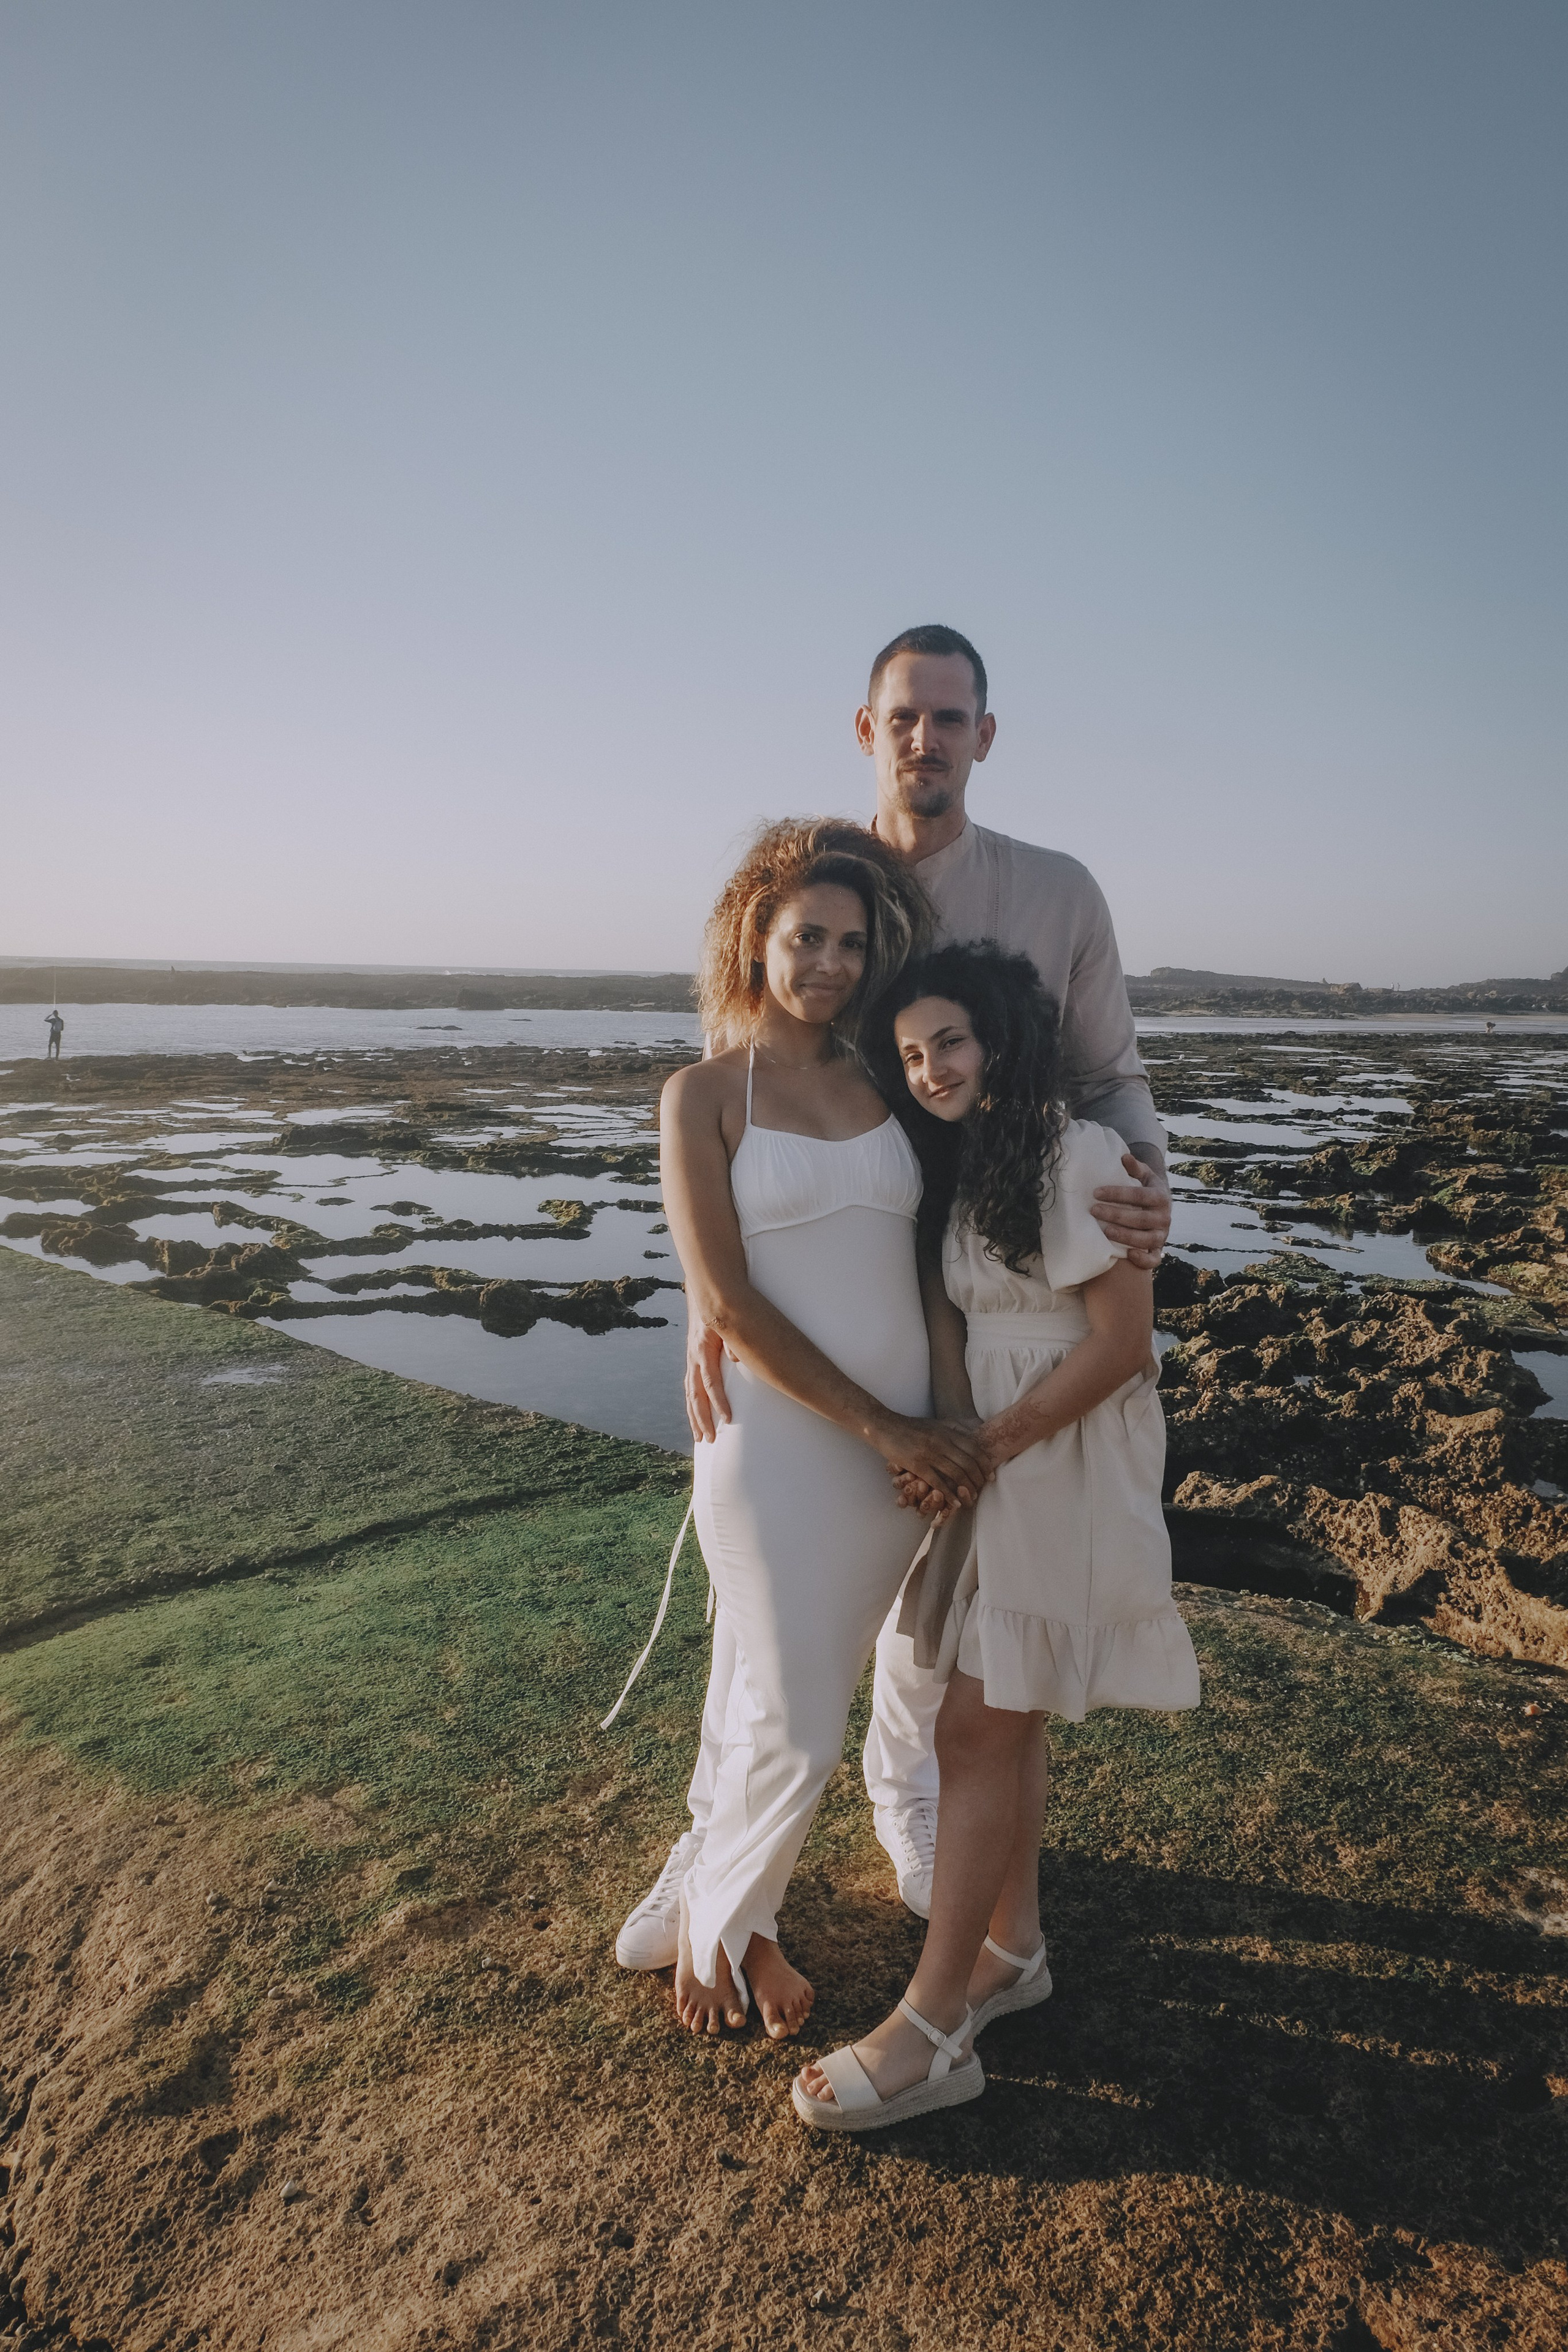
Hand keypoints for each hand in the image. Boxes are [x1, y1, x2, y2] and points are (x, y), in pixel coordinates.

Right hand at [685, 1314, 730, 1442]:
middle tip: (710, 1440)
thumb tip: (736, 1359)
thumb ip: (734, 1339)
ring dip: (694, 1418)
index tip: (729, 1419)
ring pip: (690, 1395)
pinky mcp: (692, 1361)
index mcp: (702, 1350)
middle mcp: (693, 1358)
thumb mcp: (729, 1320)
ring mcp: (691, 1361)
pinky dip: (693, 1406)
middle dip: (702, 1419)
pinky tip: (696, 1419)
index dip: (719, 1402)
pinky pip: (690, 1388)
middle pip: (695, 1395)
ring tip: (700, 1439)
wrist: (707, 1293)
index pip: (710, 1382)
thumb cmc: (723, 1308)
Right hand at [870, 1415, 988, 1508]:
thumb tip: (969, 1433)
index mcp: (947, 1432)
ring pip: (956, 1474)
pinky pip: (937, 1482)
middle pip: (968, 1463)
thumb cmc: (910, 1426)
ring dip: (966, 1489)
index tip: (990, 1475)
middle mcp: (942, 1442)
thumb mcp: (935, 1424)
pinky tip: (954, 1502)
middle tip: (982, 1489)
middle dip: (978, 1479)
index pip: (974, 1449)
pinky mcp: (917, 1465)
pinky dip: (948, 1494)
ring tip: (971, 1498)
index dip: (985, 1464)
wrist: (885, 1426)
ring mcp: (930, 1454)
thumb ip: (952, 1429)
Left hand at [1091, 1152, 1170, 1271]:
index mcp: (1160, 1197)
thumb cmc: (1147, 1188)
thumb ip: (1135, 1167)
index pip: (1139, 1195)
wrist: (1162, 1205)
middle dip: (1116, 1215)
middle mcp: (1164, 1217)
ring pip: (1146, 1239)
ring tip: (1105, 1232)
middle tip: (1094, 1211)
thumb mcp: (1144, 1175)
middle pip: (1140, 1219)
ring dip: (1125, 1236)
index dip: (1117, 1194)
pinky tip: (1127, 1255)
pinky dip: (1144, 1260)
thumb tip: (1124, 1157)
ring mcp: (1162, 1235)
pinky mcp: (1159, 1248)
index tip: (1096, 1193)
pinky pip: (1154, 1259)